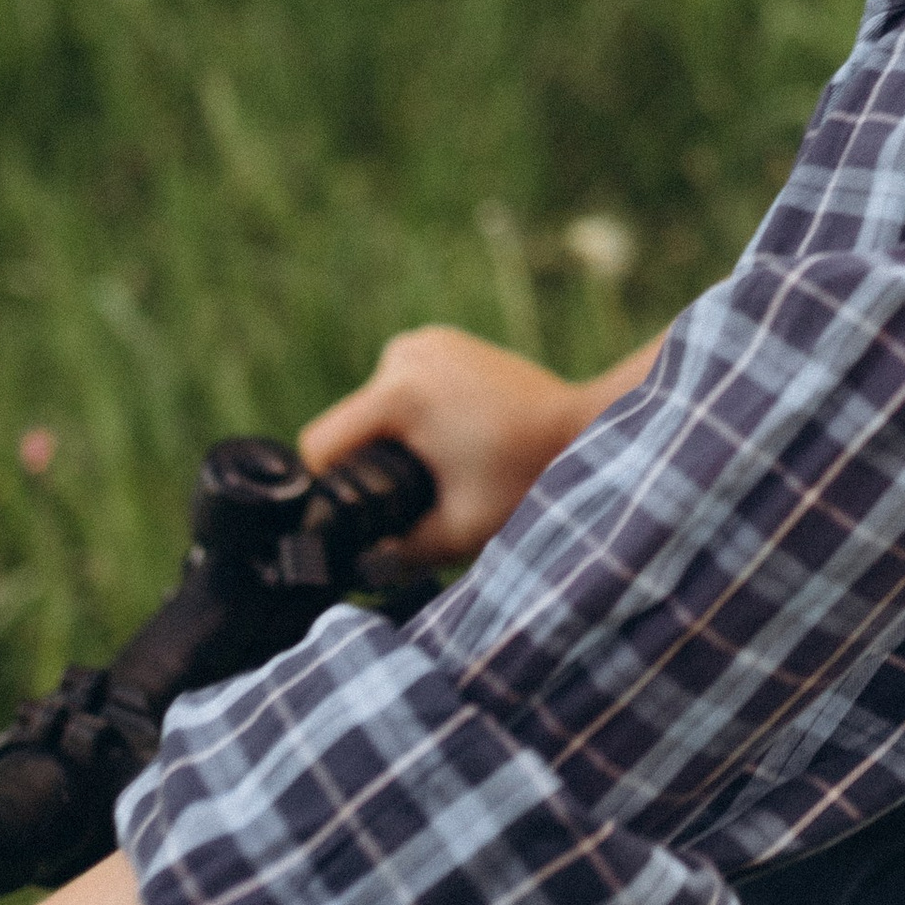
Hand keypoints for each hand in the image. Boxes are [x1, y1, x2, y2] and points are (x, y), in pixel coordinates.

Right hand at [302, 323, 664, 560]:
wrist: (583, 427)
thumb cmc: (526, 478)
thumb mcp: (456, 531)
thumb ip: (397, 552)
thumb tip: (356, 565)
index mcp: (399, 392)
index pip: (321, 444)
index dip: (327, 489)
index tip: (356, 515)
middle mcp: (405, 353)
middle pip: (349, 427)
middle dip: (370, 465)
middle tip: (422, 490)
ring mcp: (424, 340)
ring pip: (372, 407)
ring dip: (393, 440)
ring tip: (445, 462)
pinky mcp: (440, 339)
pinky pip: (399, 387)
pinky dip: (413, 415)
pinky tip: (453, 437)